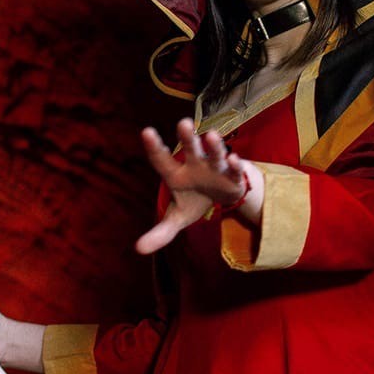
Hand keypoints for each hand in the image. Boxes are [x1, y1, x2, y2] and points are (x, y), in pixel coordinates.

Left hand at [134, 118, 262, 254]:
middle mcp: (195, 165)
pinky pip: (234, 169)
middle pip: (191, 150)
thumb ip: (160, 232)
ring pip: (214, 154)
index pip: (161, 159)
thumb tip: (138, 249)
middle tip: (183, 123)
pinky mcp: (233, 176)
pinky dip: (235, 165)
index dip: (154, 147)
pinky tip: (234, 159)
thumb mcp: (176, 218)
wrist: (223, 198)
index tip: (146, 132)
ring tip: (212, 136)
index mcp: (176, 174)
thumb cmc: (194, 200)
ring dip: (214, 146)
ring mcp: (215, 168)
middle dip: (187, 137)